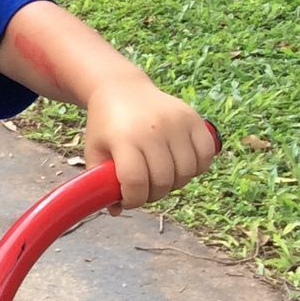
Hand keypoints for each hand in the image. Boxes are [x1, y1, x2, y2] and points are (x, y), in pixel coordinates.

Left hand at [83, 75, 216, 208]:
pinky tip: (180, 166)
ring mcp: (176, 123)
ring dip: (175, 184)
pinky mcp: (193, 118)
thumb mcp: (94, 150)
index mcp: (124, 138)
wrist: (122, 89)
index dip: (133, 199)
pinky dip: (196, 168)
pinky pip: (205, 155)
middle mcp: (152, 129)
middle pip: (163, 180)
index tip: (128, 200)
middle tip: (144, 190)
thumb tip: (116, 212)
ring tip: (161, 177)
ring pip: (186, 172)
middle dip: (153, 195)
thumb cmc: (106, 125)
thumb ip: (99, 182)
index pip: (136, 181)